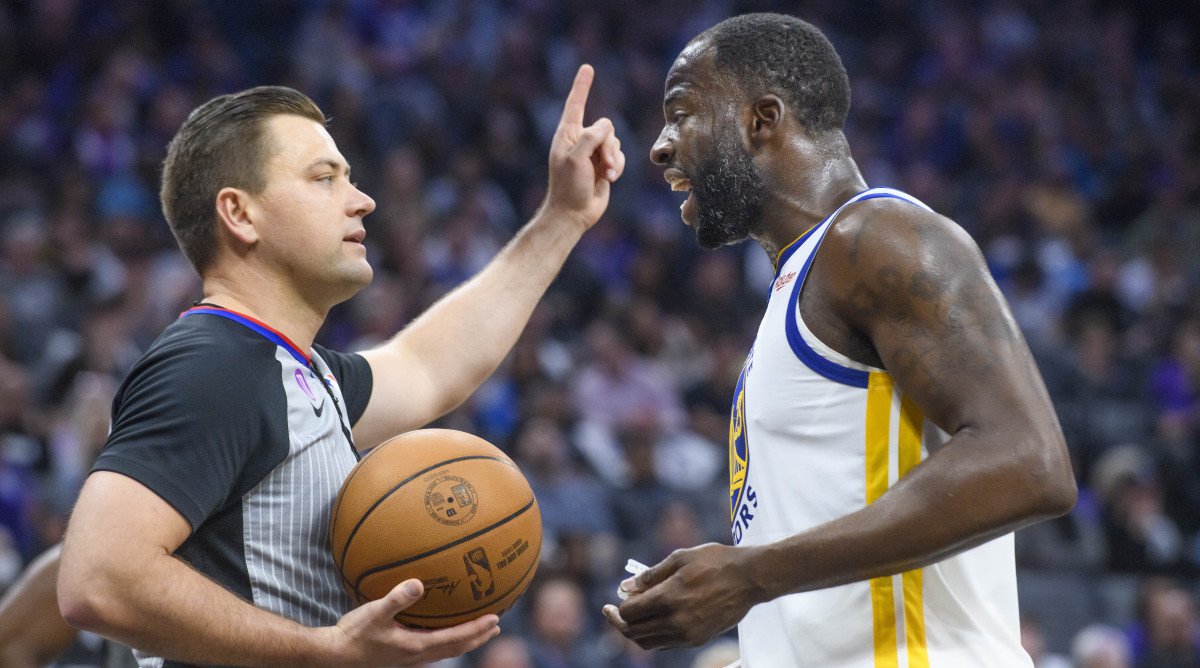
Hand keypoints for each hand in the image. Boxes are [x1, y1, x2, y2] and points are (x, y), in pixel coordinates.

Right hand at [326, 579, 498, 666]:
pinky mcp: (402, 657)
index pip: (455, 638)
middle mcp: (417, 656)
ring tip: (479, 631)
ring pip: (446, 650)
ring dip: (465, 641)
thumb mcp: (375, 612)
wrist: (335, 656)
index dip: (477, 629)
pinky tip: (443, 631)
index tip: (495, 619)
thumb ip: (397, 598)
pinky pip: (433, 649)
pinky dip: (447, 641)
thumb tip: (418, 583)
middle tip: (496, 626)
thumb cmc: (354, 634)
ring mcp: (410, 659)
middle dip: (478, 637)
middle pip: (457, 647)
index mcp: (416, 646)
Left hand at [543, 64, 625, 231]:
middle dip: (609, 146)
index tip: (588, 68)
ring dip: (614, 159)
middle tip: (604, 165)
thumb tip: (606, 126)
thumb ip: (589, 137)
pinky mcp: (604, 164)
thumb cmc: (568, 187)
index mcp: (567, 134)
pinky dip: (618, 166)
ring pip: (615, 141)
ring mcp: (593, 152)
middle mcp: (580, 140)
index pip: (575, 104)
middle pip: (605, 127)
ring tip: (607, 175)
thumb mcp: (575, 159)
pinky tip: (610, 179)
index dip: (582, 86)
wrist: (574, 213)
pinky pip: (619, 155)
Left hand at [603, 543, 761, 648]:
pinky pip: (666, 644)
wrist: (749, 578)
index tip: (614, 599)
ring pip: (648, 643)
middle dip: (619, 622)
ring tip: (632, 617)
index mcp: (669, 597)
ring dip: (635, 631)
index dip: (618, 607)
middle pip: (634, 632)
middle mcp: (676, 621)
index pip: (629, 612)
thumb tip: (625, 587)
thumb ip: (650, 575)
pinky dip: (654, 636)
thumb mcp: (680, 558)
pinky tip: (653, 620)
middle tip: (611, 611)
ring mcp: (687, 634)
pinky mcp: (697, 640)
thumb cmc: (715, 562)